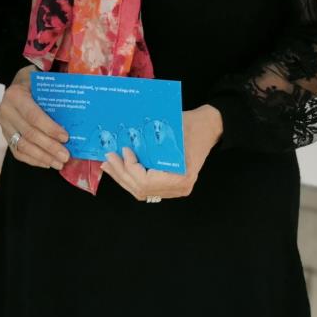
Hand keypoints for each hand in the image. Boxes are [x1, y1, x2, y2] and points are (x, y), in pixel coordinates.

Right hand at [0, 64, 69, 169]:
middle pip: (29, 133)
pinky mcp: (5, 136)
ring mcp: (4, 125)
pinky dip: (33, 160)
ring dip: (43, 157)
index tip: (66, 137)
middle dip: (49, 147)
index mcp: (15, 95)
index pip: (33, 115)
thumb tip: (80, 87)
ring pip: (22, 146)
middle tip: (66, 156)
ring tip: (59, 163)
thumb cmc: (34, 82)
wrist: (18, 84)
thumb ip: (57, 83)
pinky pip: (17, 152)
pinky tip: (47, 163)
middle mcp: (6, 111)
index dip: (49, 128)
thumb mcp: (42, 77)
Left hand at [101, 105, 222, 200]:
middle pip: (141, 189)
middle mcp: (179, 188)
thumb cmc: (191, 125)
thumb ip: (150, 138)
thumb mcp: (172, 128)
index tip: (124, 151)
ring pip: (141, 191)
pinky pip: (146, 187)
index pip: (146, 182)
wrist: (208, 126)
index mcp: (182, 177)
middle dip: (121, 174)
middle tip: (108, 158)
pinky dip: (131, 178)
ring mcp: (175, 189)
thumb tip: (122, 138)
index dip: (130, 168)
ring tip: (109, 165)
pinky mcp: (170, 185)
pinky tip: (120, 168)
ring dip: (123, 178)